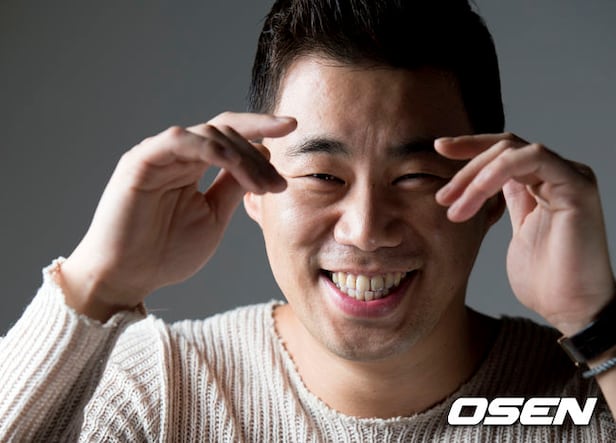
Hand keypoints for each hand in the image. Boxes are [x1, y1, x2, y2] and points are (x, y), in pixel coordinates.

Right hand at [60, 112, 296, 320]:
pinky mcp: (141, 161)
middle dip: (259, 149)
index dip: (261, 129)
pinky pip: (181, 142)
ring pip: (208, 133)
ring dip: (242, 154)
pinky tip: (235, 166)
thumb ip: (234, 187)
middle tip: (280, 183)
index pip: (229, 137)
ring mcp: (158, 155)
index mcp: (192, 166)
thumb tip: (263, 159)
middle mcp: (176, 155)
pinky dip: (213, 149)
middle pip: (224, 129)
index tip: (293, 129)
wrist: (126, 278)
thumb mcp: (213, 217)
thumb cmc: (166, 253)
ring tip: (263, 185)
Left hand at [435, 133, 614, 335]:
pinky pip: (532, 159)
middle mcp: (557, 175)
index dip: (470, 147)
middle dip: (465, 166)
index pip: (503, 151)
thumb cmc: (544, 281)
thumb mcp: (516, 234)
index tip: (439, 149)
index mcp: (541, 184)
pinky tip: (476, 193)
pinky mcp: (576, 185)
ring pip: (512, 150)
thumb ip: (505, 205)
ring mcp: (569, 177)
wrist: (570, 309)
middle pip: (504, 146)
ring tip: (454, 206)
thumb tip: (480, 188)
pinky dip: (498, 171)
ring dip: (475, 175)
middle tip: (442, 197)